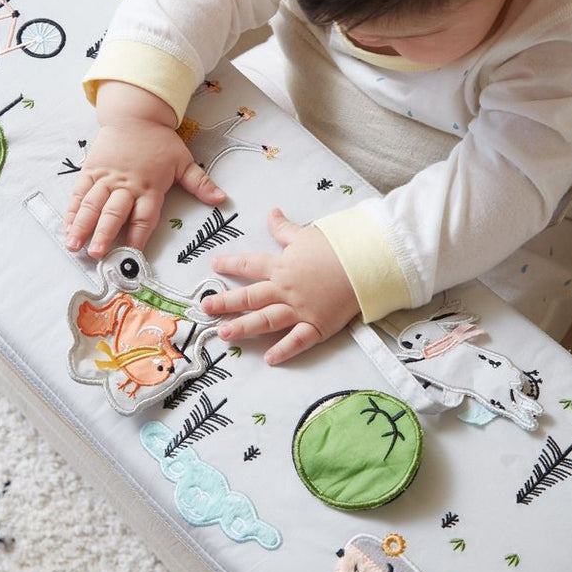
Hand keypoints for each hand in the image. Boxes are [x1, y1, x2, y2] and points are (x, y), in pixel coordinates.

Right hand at [65, 81, 224, 257]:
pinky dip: (72, 210)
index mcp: (150, 187)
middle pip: (114, 213)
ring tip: (73, 245)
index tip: (132, 257)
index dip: (137, 237)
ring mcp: (106, 178)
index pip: (144, 217)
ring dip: (82, 226)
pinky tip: (67, 226)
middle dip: (104, 235)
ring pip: (92, 205)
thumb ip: (200, 183)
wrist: (135, 114)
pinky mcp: (91, 170)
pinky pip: (80, 192)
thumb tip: (221, 199)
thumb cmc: (160, 141)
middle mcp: (126, 185)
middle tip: (97, 254)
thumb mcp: (184, 161)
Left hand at [201, 208, 359, 363]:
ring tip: (224, 334)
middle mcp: (285, 289)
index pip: (249, 264)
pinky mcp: (317, 325)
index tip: (214, 265)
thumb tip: (271, 212)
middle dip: (225, 302)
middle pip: (250, 296)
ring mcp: (300, 309)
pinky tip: (269, 359)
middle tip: (205, 308)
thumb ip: (284, 228)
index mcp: (281, 266)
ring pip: (266, 319)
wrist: (366, 262)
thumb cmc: (337, 246)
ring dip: (244, 327)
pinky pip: (298, 340)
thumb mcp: (306, 234)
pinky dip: (284, 350)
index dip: (230, 264)